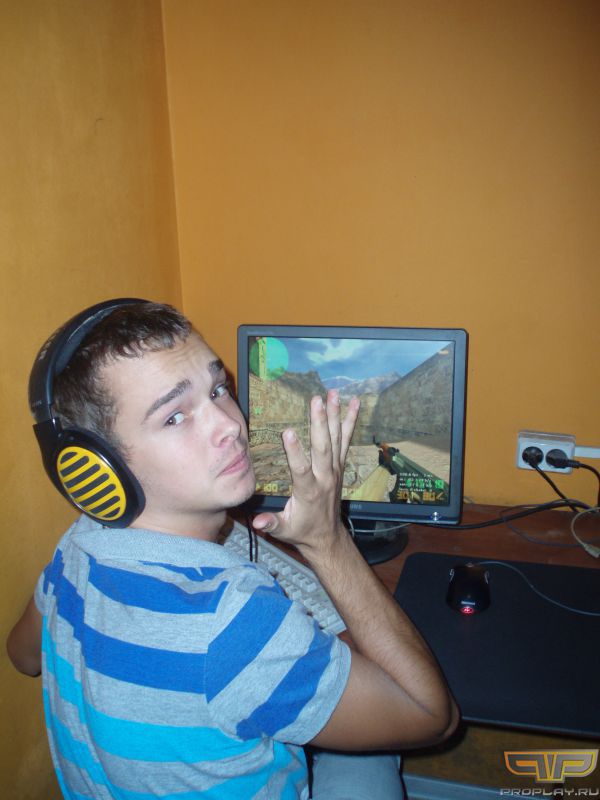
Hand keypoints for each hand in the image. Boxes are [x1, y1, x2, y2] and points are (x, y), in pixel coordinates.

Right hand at [252, 390, 359, 555]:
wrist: (326, 537)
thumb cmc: (302, 531)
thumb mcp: (284, 530)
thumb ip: (272, 523)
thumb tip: (258, 521)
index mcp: (308, 491)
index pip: (301, 469)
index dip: (294, 451)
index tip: (287, 432)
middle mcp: (324, 477)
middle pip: (323, 447)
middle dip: (319, 423)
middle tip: (316, 401)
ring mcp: (334, 470)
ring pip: (336, 439)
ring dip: (335, 415)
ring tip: (334, 394)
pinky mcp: (339, 465)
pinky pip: (345, 440)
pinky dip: (350, 421)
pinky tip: (354, 404)